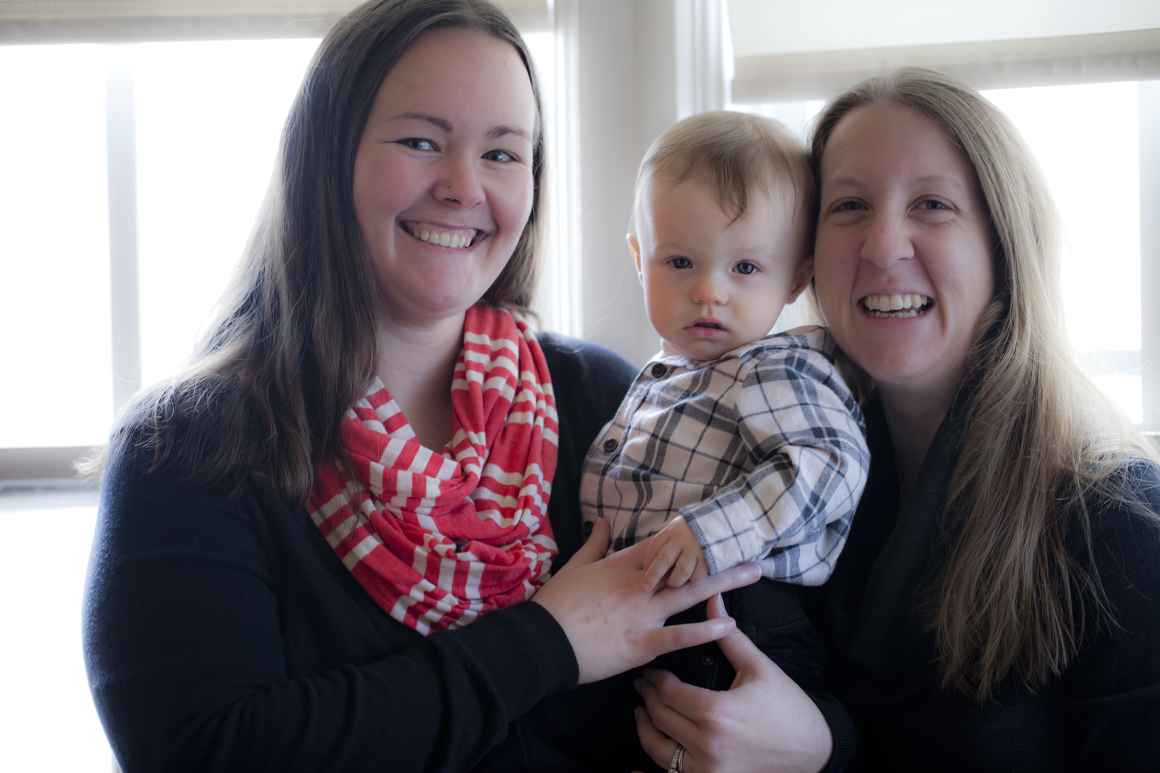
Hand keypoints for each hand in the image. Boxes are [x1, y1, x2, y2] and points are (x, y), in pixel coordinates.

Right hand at [532, 520, 759, 684]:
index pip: (663, 545)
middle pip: (686, 565)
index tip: (713, 528)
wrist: (541, 641)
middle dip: (718, 556)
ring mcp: (643, 613)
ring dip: (723, 584)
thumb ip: (594, 544)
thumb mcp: (574, 566)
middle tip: (749, 549)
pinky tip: (728, 625)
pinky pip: (678, 636)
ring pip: (690, 593)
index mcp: (623, 565)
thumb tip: (602, 521)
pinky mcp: (643, 642)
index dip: (689, 536)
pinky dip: (704, 631)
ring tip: (752, 574)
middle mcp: (639, 585)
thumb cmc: (556, 604)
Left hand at [633, 595, 831, 772]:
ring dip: (646, 728)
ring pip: (658, 748)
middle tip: (643, 684)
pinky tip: (658, 739)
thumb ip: (730, 636)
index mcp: (716, 712)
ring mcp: (707, 769)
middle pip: (659, 717)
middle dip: (647, 697)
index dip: (655, 680)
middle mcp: (707, 744)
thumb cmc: (789, 707)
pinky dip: (659, 754)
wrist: (814, 751)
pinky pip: (671, 770)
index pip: (669, 693)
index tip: (651, 670)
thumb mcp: (759, 668)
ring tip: (643, 710)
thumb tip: (714, 600)